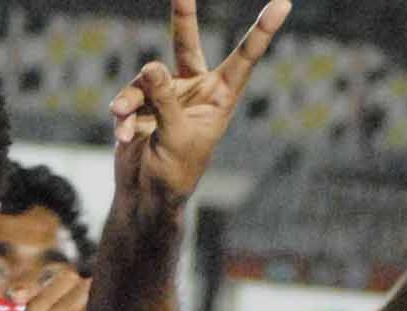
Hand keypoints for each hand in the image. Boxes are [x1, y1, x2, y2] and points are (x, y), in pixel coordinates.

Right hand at [109, 0, 290, 209]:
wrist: (146, 196)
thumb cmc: (175, 173)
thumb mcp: (175, 136)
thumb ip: (166, 99)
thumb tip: (151, 65)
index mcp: (220, 97)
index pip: (244, 58)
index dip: (262, 31)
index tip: (283, 4)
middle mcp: (195, 90)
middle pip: (187, 43)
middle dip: (183, 15)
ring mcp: (166, 95)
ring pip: (145, 80)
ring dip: (132, 99)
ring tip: (124, 118)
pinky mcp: (142, 105)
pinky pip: (128, 98)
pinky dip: (124, 116)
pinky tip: (123, 135)